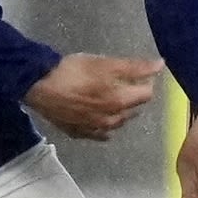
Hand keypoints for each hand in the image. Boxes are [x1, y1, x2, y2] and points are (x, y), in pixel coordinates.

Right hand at [26, 51, 161, 140]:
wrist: (37, 85)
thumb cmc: (73, 71)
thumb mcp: (105, 63)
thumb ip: (135, 67)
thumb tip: (161, 65)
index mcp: (119, 103)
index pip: (146, 95)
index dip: (146, 83)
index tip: (141, 74)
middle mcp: (110, 120)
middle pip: (132, 110)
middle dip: (133, 98)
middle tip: (127, 85)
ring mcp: (92, 129)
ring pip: (116, 123)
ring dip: (121, 113)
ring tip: (116, 101)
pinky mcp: (76, 132)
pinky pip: (96, 134)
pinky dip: (103, 128)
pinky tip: (101, 123)